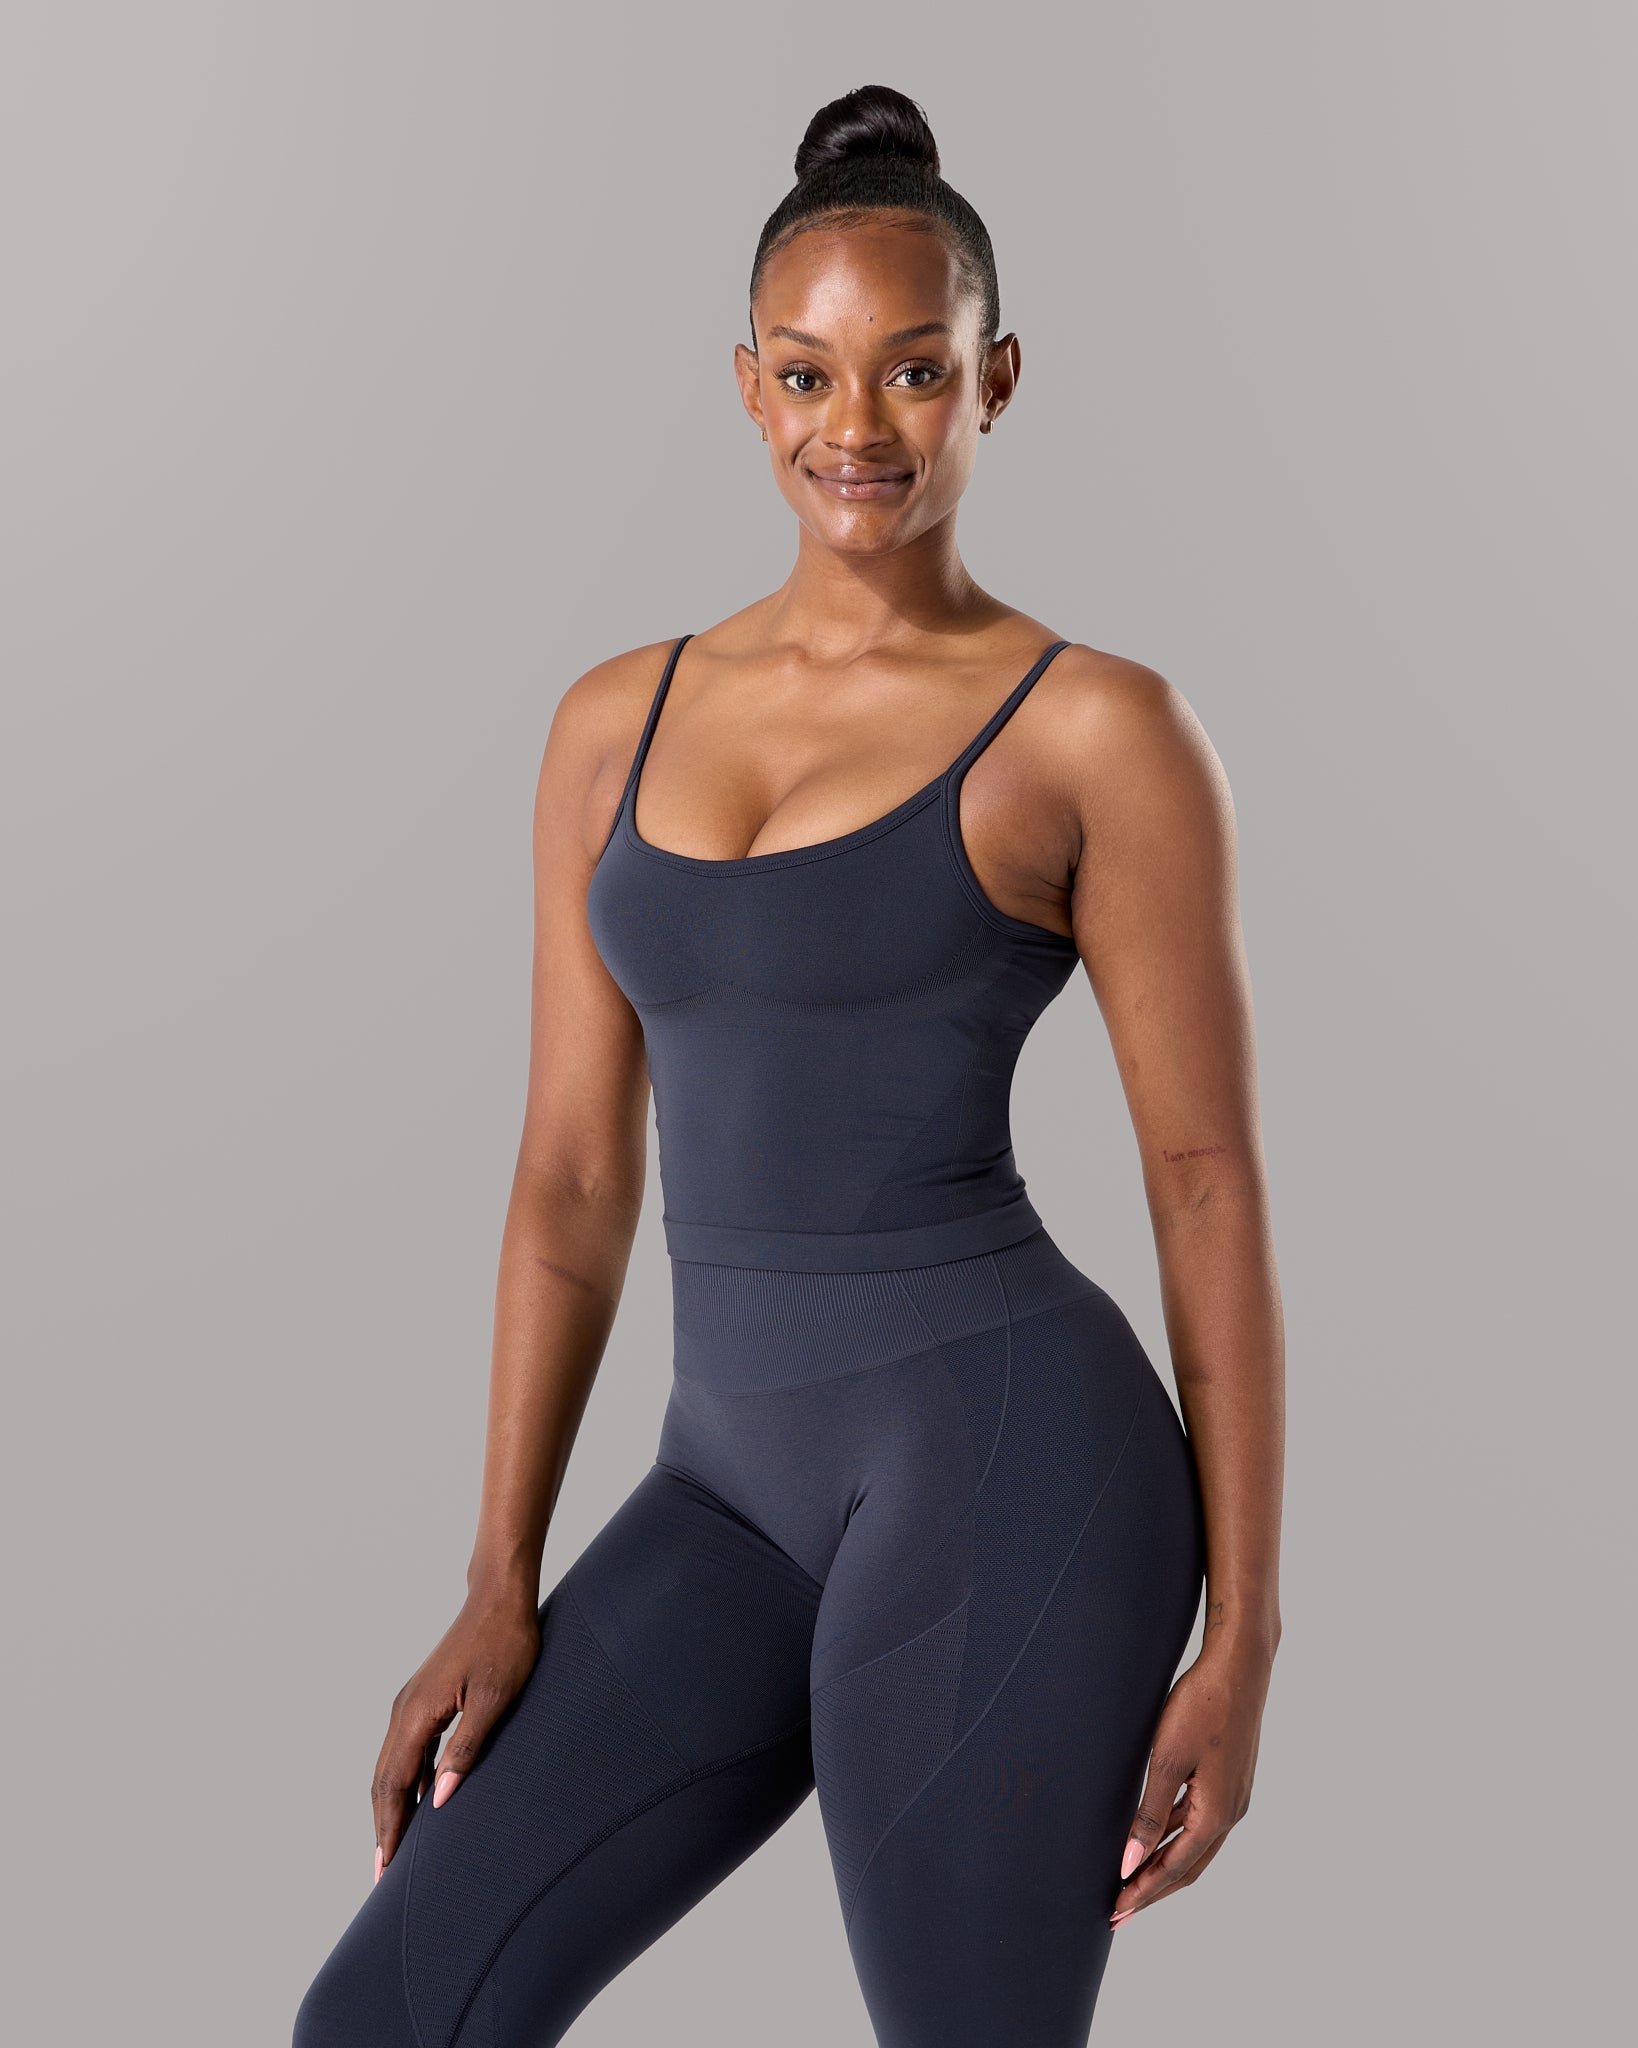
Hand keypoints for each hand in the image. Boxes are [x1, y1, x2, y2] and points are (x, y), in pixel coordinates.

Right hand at [370, 1587, 540, 1878]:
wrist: (500, 1596)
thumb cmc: (505, 1643)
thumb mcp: (494, 1698)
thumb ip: (467, 1747)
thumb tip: (439, 1800)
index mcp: (416, 1713)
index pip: (393, 1785)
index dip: (389, 1829)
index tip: (385, 1869)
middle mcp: (405, 1710)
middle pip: (384, 1780)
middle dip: (383, 1828)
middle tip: (383, 1874)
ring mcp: (412, 1703)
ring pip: (392, 1766)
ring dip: (391, 1807)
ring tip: (396, 1847)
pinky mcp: (424, 1699)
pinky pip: (407, 1750)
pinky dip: (405, 1782)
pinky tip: (418, 1800)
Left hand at [1108, 1637, 1273, 1927]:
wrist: (1239, 1667)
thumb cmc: (1201, 1707)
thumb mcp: (1167, 1759)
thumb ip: (1149, 1814)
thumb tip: (1130, 1862)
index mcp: (1216, 1814)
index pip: (1174, 1868)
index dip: (1143, 1891)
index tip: (1115, 1911)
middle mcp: (1230, 1812)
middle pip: (1188, 1867)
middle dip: (1152, 1890)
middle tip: (1119, 1910)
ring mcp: (1233, 1796)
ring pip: (1195, 1846)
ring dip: (1164, 1865)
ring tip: (1131, 1880)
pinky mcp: (1228, 1780)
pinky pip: (1199, 1822)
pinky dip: (1175, 1837)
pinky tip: (1152, 1836)